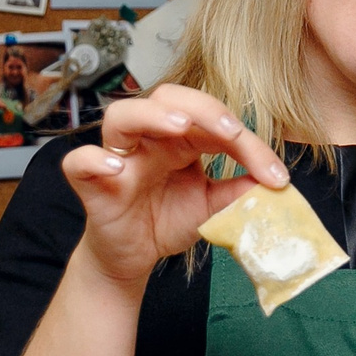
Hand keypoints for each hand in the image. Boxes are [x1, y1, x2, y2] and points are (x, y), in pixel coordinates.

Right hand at [63, 83, 289, 287]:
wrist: (132, 257)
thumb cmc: (167, 219)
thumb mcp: (213, 206)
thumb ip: (240, 192)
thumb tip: (276, 184)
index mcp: (182, 139)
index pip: (213, 121)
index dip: (247, 143)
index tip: (276, 176)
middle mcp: (150, 139)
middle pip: (167, 98)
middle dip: (202, 108)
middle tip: (231, 132)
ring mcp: (119, 157)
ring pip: (121, 115)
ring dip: (152, 116)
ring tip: (179, 128)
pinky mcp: (91, 183)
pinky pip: (79, 162)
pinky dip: (95, 160)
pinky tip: (118, 169)